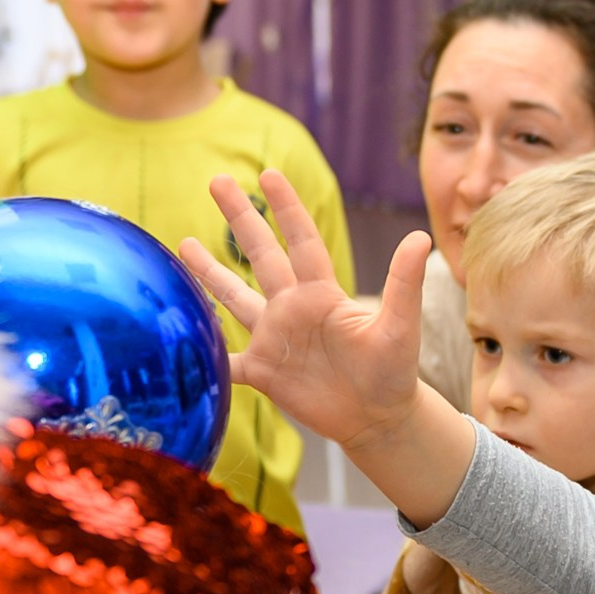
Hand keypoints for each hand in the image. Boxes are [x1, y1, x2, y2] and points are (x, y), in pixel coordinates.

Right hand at [179, 170, 431, 448]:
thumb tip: (421, 237)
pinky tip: (172, 334)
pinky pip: (224, 359)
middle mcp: (293, 308)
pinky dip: (201, 350)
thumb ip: (404, 284)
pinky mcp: (262, 373)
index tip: (268, 174)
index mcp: (322, 293)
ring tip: (181, 244)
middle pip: (261, 255)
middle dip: (240, 218)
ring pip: (233, 299)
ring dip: (209, 273)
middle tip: (216, 180)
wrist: (378, 420)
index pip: (301, 240)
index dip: (286, 208)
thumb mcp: (400, 328)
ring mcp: (274, 339)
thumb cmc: (393, 372)